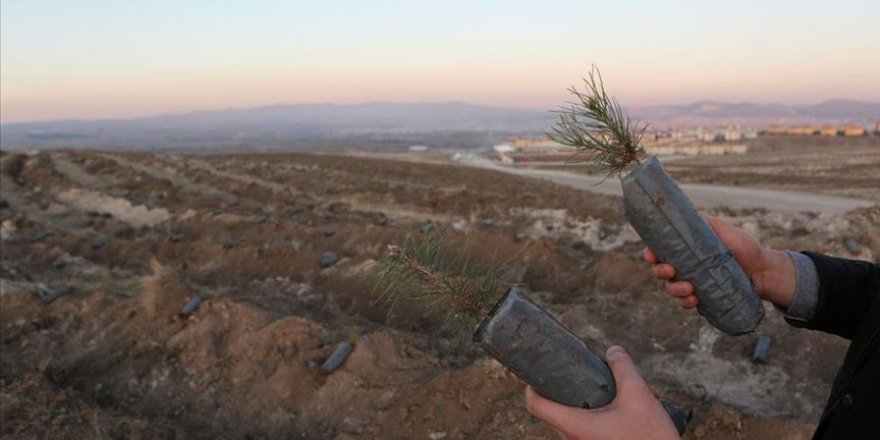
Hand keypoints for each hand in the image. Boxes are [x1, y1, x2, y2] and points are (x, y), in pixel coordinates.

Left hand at [525, 346, 678, 439]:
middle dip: (560, 391)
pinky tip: (605, 407)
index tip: (540, 372)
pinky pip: (581, 431)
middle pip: (552, 412)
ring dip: (576, 405)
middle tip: (571, 372)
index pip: (536, 406)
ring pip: (568, 422)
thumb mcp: (639, 396)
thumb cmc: (650, 436)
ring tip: (593, 389)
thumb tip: (613, 350)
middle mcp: (573, 439)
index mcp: (576, 426)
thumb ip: (624, 369)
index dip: (532, 386)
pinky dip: (587, 417)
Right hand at [643, 215, 795, 308]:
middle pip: (660, 271)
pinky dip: (686, 303)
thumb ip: (706, 223)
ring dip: (674, 290)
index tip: (651, 256)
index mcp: (685, 249)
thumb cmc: (744, 248)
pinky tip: (694, 300)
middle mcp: (685, 266)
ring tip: (689, 289)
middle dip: (660, 272)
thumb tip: (687, 214)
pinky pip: (686, 303)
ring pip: (670, 288)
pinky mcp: (702, 298)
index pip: (660, 251)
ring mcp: (692, 283)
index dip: (650, 254)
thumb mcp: (725, 230)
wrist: (763, 270)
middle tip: (671, 270)